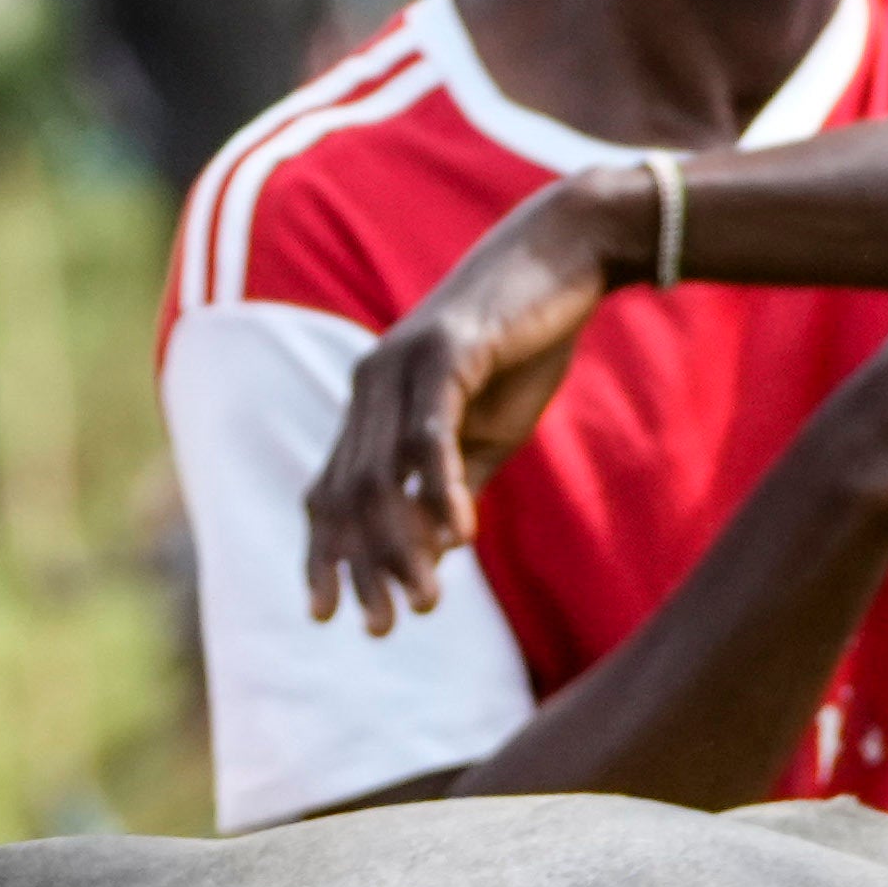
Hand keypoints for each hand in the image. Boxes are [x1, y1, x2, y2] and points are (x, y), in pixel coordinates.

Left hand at [305, 176, 637, 632]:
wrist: (563, 258)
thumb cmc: (524, 347)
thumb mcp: (483, 436)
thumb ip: (450, 491)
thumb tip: (429, 556)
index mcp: (371, 406)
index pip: (329, 493)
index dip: (324, 556)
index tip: (328, 618)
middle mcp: (370, 385)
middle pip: (347, 495)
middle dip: (363, 569)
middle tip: (385, 628)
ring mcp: (399, 366)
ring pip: (380, 475)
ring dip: (399, 547)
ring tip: (424, 603)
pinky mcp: (443, 352)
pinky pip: (428, 437)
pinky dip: (439, 492)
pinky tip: (460, 539)